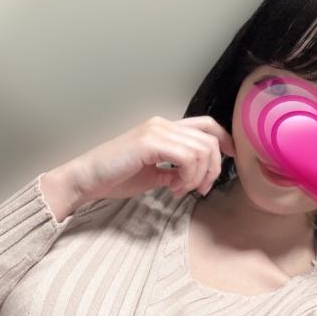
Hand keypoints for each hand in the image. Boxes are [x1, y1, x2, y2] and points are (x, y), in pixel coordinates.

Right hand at [61, 115, 231, 204]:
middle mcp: (162, 124)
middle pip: (209, 139)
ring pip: (201, 149)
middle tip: (200, 190)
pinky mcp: (149, 142)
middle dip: (213, 169)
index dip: (224, 141)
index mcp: (163, 129)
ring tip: (180, 191)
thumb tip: (188, 179)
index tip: (230, 161)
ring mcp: (156, 131)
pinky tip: (173, 188)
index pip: (205, 125)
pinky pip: (186, 157)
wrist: (86, 179)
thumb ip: (173, 171)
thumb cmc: (114, 178)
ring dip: (198, 176)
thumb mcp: (152, 175)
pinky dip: (187, 176)